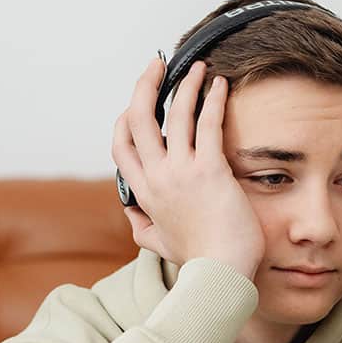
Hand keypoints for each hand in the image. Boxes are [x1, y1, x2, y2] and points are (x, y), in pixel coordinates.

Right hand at [111, 57, 264, 277]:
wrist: (218, 276)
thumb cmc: (197, 261)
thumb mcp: (157, 244)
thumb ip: (140, 225)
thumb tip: (130, 213)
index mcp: (143, 194)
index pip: (121, 146)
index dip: (125, 118)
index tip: (135, 102)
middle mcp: (156, 178)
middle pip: (138, 119)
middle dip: (145, 86)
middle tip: (157, 66)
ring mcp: (181, 172)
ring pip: (174, 114)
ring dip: (185, 84)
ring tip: (198, 67)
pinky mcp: (210, 170)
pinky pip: (207, 123)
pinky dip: (212, 99)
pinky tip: (220, 85)